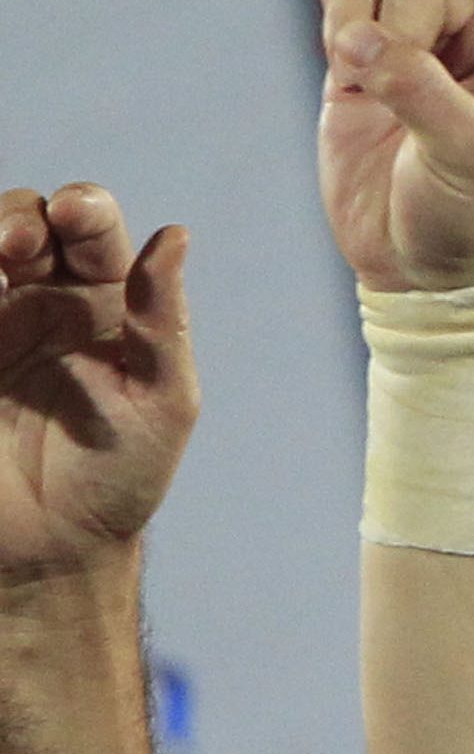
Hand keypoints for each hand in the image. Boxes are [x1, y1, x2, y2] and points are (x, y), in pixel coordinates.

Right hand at [0, 187, 196, 576]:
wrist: (50, 545)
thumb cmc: (119, 476)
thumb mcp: (162, 401)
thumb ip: (163, 323)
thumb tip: (175, 235)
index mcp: (105, 303)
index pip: (92, 230)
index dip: (82, 208)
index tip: (75, 214)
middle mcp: (41, 301)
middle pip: (24, 222)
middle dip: (20, 215)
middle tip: (18, 244)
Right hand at [312, 0, 473, 294]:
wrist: (423, 265)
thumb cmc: (473, 217)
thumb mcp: (466, 159)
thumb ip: (421, 96)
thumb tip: (361, 45)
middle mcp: (468, 38)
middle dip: (394, 23)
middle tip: (395, 88)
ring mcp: (409, 47)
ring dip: (351, 25)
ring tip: (362, 83)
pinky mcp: (357, 66)